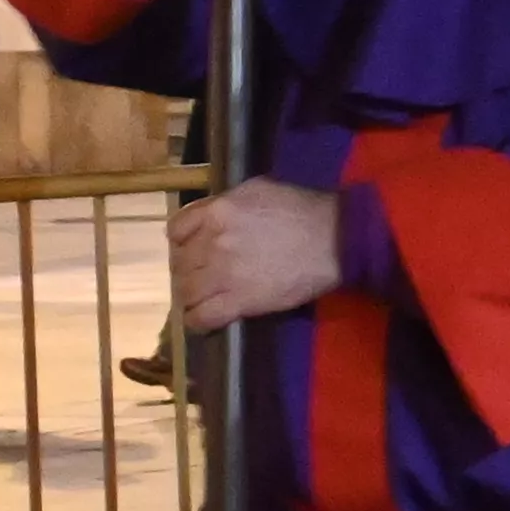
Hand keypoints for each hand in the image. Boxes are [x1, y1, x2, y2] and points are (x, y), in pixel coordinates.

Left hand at [170, 181, 341, 329]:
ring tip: (203, 298)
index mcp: (217, 212)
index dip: (181, 242)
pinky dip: (197, 321)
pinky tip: (204, 319)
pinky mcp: (239, 302)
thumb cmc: (302, 210)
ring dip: (190, 296)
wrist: (334, 240)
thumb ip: (227, 202)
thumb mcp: (258, 190)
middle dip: (187, 270)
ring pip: (185, 291)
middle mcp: (213, 242)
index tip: (192, 248)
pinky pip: (201, 317)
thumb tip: (211, 215)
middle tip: (201, 276)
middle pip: (179, 263)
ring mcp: (223, 274)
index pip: (176, 230)